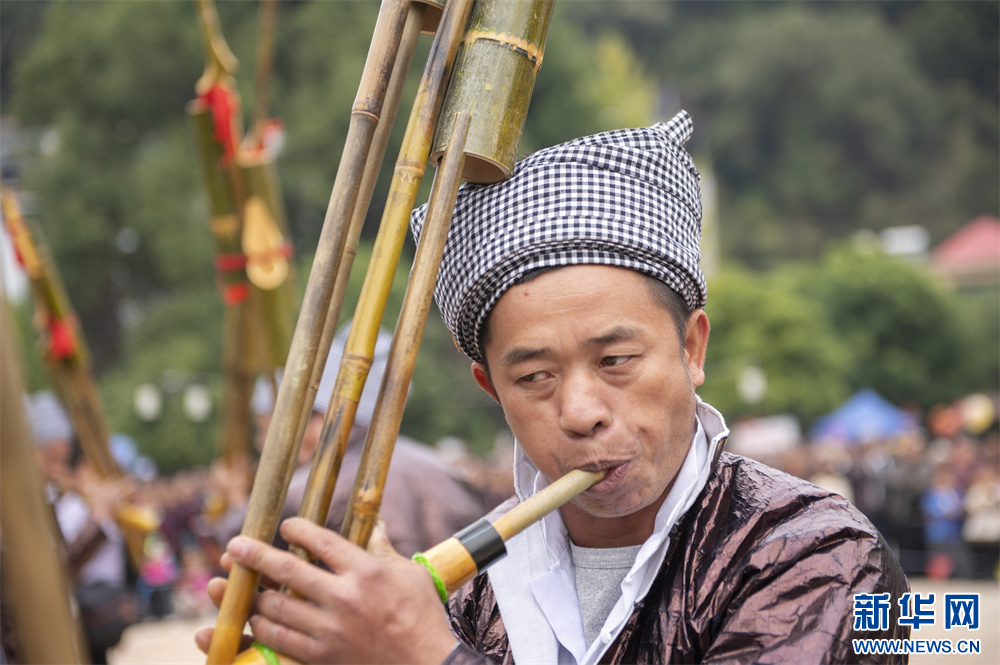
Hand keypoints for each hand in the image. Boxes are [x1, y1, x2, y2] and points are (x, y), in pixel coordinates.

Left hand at [195, 518, 456, 663]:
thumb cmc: (423, 617)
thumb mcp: (409, 574)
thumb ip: (384, 549)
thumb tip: (376, 525)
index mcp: (366, 572)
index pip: (321, 541)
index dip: (297, 529)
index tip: (285, 526)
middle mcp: (344, 598)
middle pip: (287, 571)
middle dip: (255, 556)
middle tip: (234, 547)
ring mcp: (330, 631)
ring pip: (276, 609)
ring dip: (254, 597)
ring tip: (242, 588)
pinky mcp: (323, 657)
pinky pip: (281, 642)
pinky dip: (264, 629)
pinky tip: (259, 621)